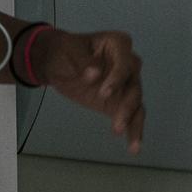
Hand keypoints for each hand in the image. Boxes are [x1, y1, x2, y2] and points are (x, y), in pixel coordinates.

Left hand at [36, 30, 144, 153]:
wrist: (56, 62)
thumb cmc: (64, 51)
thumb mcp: (69, 51)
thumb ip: (83, 62)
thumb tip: (94, 73)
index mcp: (118, 44)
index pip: (124, 62)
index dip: (117, 78)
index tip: (103, 93)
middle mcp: (128, 63)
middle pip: (134, 85)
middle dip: (127, 106)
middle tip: (117, 125)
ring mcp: (125, 84)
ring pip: (135, 103)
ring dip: (133, 123)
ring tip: (132, 145)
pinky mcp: (118, 101)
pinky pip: (130, 116)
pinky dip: (133, 131)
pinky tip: (134, 147)